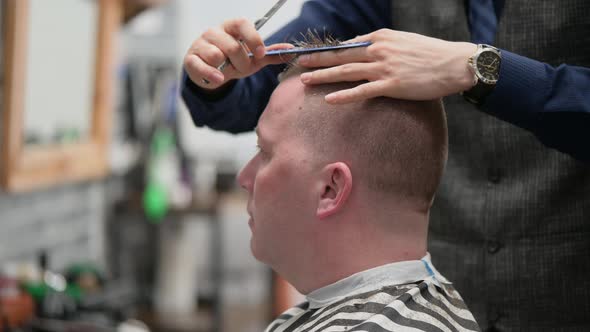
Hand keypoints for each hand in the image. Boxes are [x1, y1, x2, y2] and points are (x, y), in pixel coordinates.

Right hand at [183, 18, 293, 89]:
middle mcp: (214, 32)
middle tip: (243, 68)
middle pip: (232, 46)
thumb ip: (270, 54)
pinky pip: (201, 65)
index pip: (242, 23)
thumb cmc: (233, 62)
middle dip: (242, 62)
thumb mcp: (253, 59)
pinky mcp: (191, 59)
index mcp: (231, 27)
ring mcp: (201, 44)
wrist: (212, 75)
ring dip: (227, 68)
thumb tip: (292, 50)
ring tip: (227, 71)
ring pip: (216, 55)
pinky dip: (212, 74)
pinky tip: (219, 78)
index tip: (261, 54)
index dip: (253, 38)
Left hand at [297, 29, 476, 103]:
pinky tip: (330, 99)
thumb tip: (364, 50)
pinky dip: (344, 95)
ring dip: (324, 76)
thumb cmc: (431, 54)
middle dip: (318, 59)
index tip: (314, 54)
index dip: (329, 50)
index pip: (349, 44)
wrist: (455, 63)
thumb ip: (382, 45)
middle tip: (300, 63)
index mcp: (381, 37)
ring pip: (347, 71)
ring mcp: (384, 67)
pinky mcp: (391, 84)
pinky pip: (363, 91)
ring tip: (306, 80)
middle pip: (342, 55)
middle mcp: (379, 50)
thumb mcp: (403, 42)